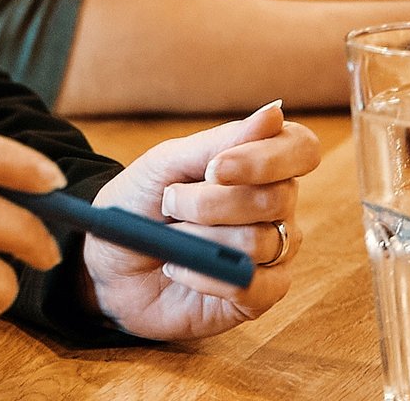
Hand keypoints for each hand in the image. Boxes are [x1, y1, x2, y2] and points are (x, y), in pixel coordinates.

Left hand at [81, 102, 319, 340]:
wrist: (108, 258)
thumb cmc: (141, 200)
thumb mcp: (168, 162)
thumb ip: (220, 142)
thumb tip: (275, 113)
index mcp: (260, 163)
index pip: (300, 149)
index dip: (266, 158)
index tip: (214, 168)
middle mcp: (277, 207)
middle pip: (275, 198)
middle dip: (209, 202)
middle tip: (169, 202)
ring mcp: (272, 254)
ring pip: (259, 242)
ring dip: (200, 238)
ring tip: (172, 236)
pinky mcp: (259, 297)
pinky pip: (252, 286)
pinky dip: (205, 275)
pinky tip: (178, 267)